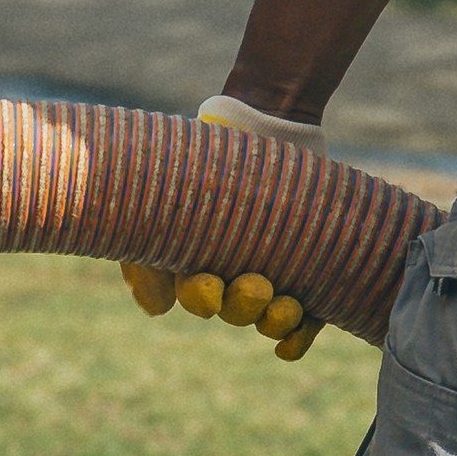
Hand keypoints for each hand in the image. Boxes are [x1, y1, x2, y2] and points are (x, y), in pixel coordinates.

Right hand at [119, 96, 330, 360]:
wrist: (254, 122)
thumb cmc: (198, 164)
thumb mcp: (161, 200)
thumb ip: (146, 252)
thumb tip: (160, 310)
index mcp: (198, 264)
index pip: (199, 297)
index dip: (202, 299)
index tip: (208, 285)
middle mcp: (235, 275)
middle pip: (238, 310)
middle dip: (244, 305)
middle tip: (256, 283)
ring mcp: (275, 271)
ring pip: (272, 315)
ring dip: (275, 318)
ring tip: (283, 300)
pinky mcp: (310, 265)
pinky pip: (309, 316)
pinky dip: (301, 333)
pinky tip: (295, 333)